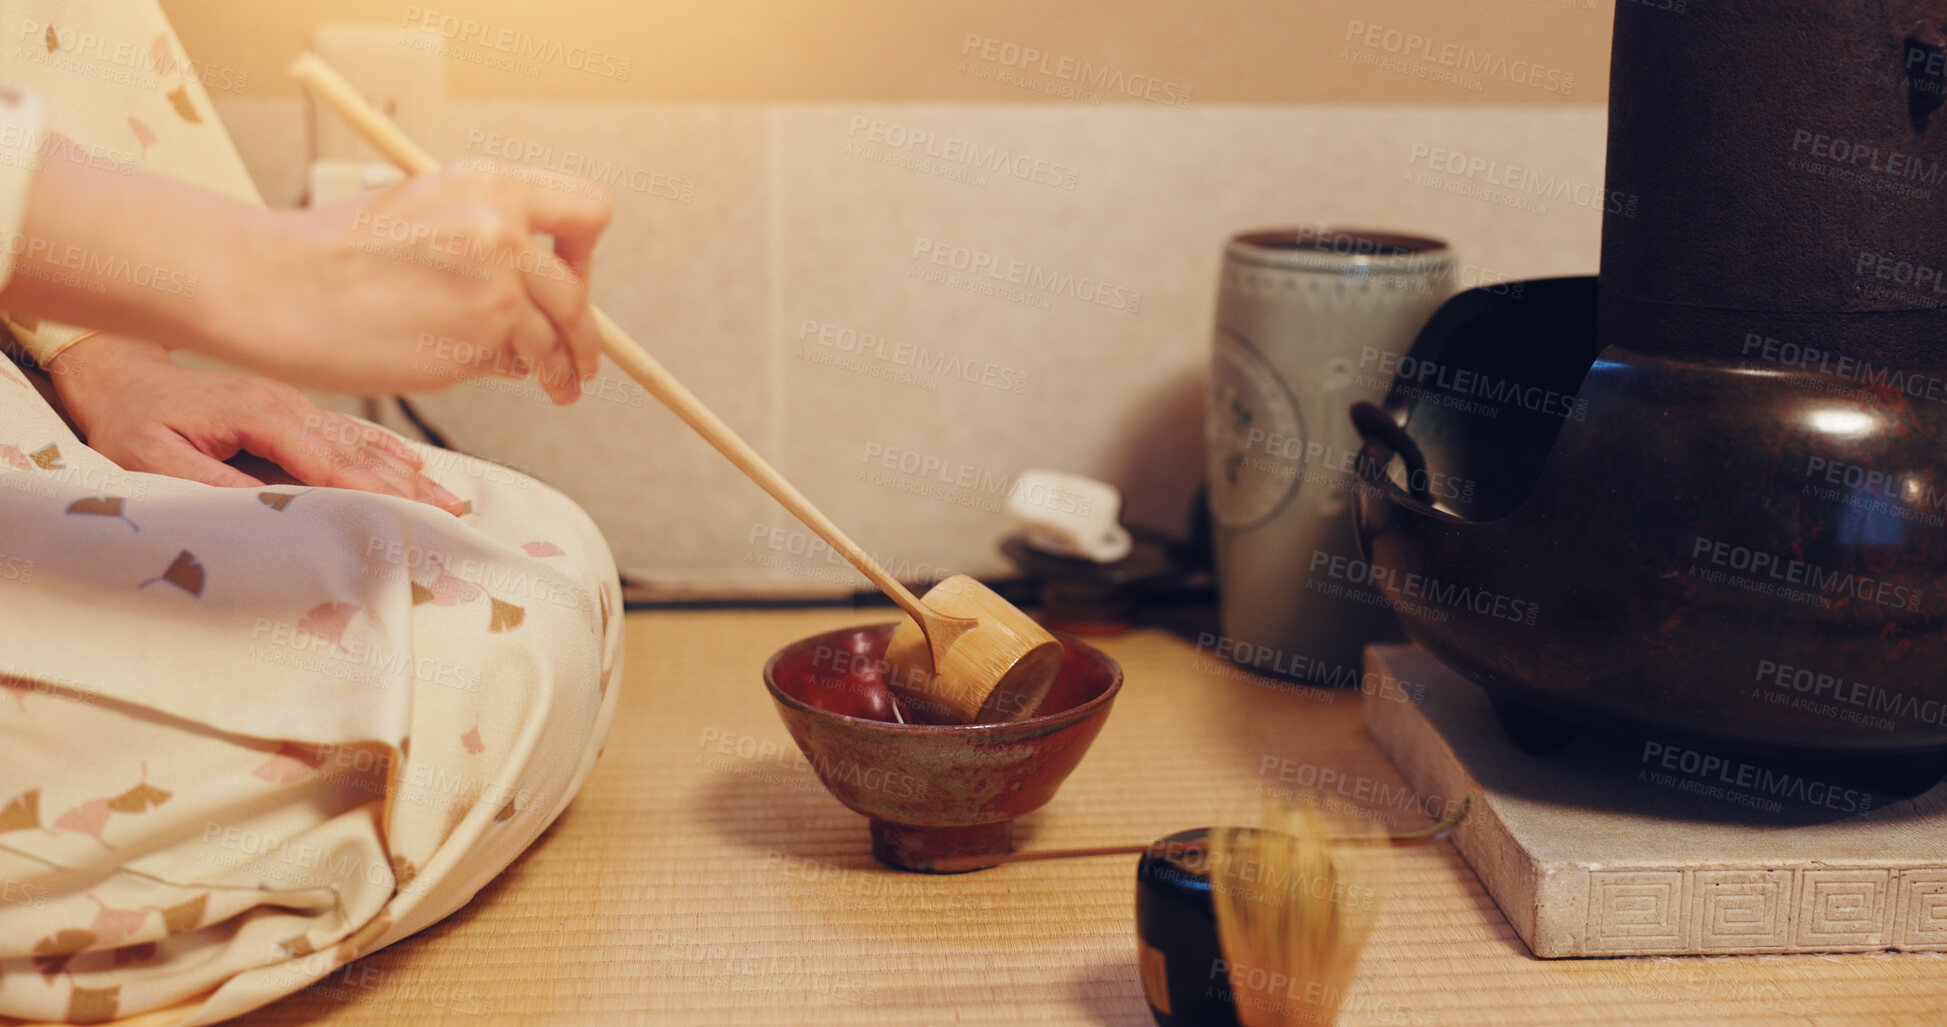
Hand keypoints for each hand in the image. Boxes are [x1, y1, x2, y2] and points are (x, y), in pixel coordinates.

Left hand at [48, 333, 465, 513]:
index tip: (409, 517)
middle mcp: (285, 403)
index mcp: (259, 414)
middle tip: (450, 515)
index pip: (328, 462)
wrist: (112, 373)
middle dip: (406, 486)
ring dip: (406, 472)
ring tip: (447, 498)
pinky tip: (411, 465)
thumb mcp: (154, 458)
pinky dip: (384, 450)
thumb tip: (273, 508)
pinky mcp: (288, 408)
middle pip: (358, 452)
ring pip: (360, 442)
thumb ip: (213, 483)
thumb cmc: (128, 420)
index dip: (372, 493)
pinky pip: (347, 431)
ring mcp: (291, 402)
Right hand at [248, 160, 611, 403]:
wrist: (272, 285)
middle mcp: (502, 229)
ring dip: (560, 369)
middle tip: (584, 359)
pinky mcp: (477, 340)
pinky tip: (476, 371)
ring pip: (556, 339)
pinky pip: (514, 366)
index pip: (588, 210)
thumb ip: (486, 228)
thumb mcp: (424, 206)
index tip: (572, 276)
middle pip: (580, 293)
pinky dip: (503, 373)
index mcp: (490, 184)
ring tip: (560, 387)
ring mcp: (494, 287)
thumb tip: (540, 272)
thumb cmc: (335, 254)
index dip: (585, 252)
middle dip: (586, 334)